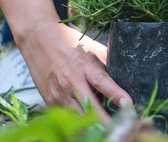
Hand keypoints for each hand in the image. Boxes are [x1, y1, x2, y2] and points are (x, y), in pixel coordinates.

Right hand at [17, 21, 131, 119]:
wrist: (38, 39)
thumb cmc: (70, 43)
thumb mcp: (92, 49)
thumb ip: (107, 65)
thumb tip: (126, 78)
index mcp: (85, 65)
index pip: (102, 82)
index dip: (116, 94)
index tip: (128, 104)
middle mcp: (71, 80)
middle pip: (89, 106)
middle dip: (104, 120)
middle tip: (117, 127)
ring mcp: (59, 92)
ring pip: (77, 116)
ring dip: (90, 124)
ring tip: (104, 128)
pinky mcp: (50, 100)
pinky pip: (66, 115)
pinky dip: (77, 121)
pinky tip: (86, 124)